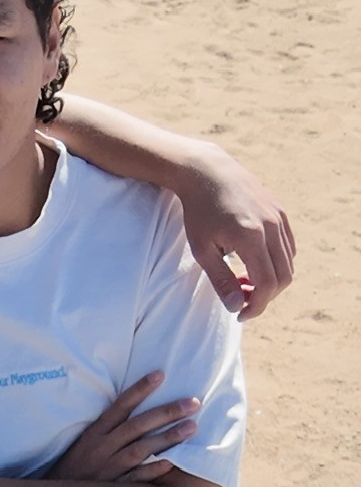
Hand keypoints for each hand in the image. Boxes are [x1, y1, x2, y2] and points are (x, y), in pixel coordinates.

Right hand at [50, 374, 199, 484]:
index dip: (140, 389)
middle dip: (166, 412)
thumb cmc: (73, 471)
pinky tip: (171, 463)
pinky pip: (135, 479)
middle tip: (193, 403)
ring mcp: (107, 469)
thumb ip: (107, 430)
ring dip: (167, 438)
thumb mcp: (84, 445)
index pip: (120, 406)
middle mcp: (101, 448)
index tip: (161, 374)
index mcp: (94, 434)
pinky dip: (151, 470)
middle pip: (137, 425)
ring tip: (192, 427)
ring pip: (140, 449)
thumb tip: (134, 411)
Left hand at [174, 149, 294, 320]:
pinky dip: (276, 262)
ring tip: (242, 279)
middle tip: (241, 298)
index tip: (241, 314)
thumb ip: (221, 280)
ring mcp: (279, 217)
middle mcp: (271, 227)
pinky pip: (288, 246)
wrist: (208, 172)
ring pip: (289, 262)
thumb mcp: (202, 250)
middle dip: (265, 296)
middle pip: (283, 277)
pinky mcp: (280, 212)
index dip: (257, 306)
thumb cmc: (198, 213)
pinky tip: (253, 262)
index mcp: (250, 237)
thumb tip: (237, 308)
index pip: (267, 284)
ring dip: (271, 279)